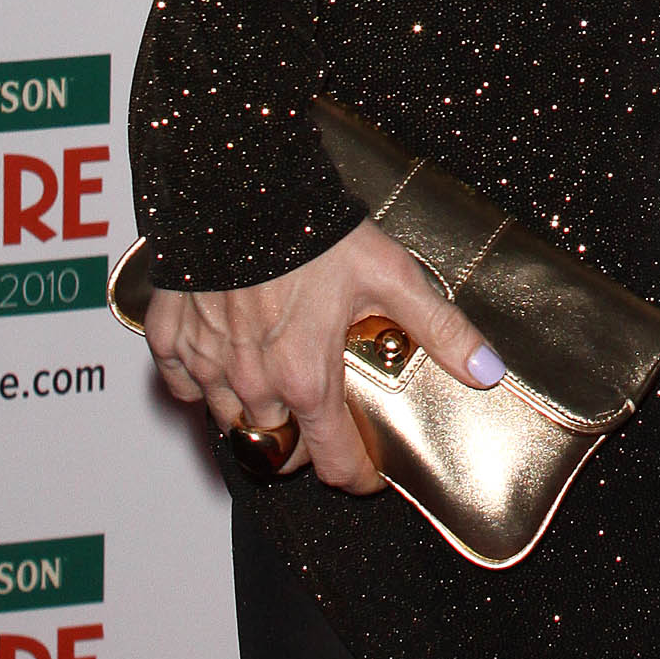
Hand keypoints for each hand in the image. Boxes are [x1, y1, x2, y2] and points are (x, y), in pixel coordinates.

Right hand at [142, 215, 506, 492]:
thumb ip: (438, 327)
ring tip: (280, 388)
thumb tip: (486, 369)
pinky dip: (200, 383)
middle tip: (327, 418)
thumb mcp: (390, 274)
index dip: (359, 474)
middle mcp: (252, 384)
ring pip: (230, 423)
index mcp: (305, 378)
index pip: (333, 463)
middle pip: (277, 451)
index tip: (371, 467)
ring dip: (255, 417)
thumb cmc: (311, 229)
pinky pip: (183, 385)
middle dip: (305, 446)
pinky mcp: (172, 336)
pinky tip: (224, 360)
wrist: (240, 184)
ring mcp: (207, 363)